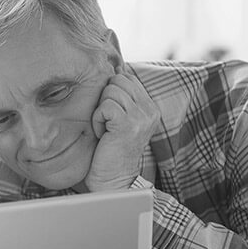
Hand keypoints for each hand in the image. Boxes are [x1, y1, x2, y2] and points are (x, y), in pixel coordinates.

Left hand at [86, 65, 158, 191]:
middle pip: (117, 80)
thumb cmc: (109, 150)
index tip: (110, 115)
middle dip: (104, 99)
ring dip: (100, 110)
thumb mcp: (119, 120)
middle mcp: (150, 110)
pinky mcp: (128, 125)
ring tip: (105, 130)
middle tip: (106, 123)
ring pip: (110, 91)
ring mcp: (141, 117)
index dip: (110, 91)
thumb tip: (114, 68)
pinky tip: (102, 134)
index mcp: (150, 107)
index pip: (127, 77)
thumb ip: (121, 98)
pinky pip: (105, 106)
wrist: (113, 180)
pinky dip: (97, 119)